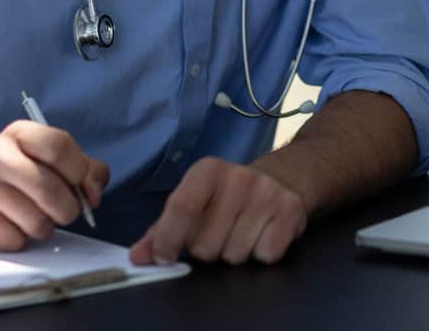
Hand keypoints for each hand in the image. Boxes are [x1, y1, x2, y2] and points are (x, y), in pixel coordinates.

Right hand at [0, 120, 109, 250]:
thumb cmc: (18, 172)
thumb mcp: (52, 159)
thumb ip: (87, 171)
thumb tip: (93, 195)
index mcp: (21, 133)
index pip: (60, 147)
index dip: (79, 171)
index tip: (78, 183)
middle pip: (50, 190)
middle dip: (68, 209)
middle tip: (63, 210)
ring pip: (36, 223)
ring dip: (44, 227)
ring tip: (33, 215)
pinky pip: (13, 241)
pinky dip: (19, 240)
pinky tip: (10, 225)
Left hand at [130, 157, 306, 265]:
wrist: (282, 180)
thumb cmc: (227, 197)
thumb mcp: (193, 201)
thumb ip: (161, 230)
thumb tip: (137, 258)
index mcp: (207, 171)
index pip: (181, 208)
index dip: (168, 240)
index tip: (164, 256)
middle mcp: (238, 177)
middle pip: (206, 245)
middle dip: (208, 249)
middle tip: (219, 232)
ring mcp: (267, 194)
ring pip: (234, 256)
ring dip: (234, 253)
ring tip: (242, 231)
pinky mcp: (291, 212)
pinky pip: (265, 256)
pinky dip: (262, 253)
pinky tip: (263, 234)